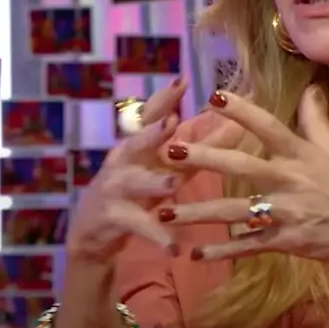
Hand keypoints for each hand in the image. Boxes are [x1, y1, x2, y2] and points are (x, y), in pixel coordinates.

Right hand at [65, 79, 241, 262]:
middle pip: (136, 143)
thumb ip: (199, 146)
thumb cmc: (139, 190)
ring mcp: (115, 190)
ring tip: (173, 183)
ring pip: (135, 184)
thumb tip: (236, 123)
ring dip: (154, 182)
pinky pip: (138, 227)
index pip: (150, 116)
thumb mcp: (167, 166)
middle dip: (152, 132)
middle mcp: (123, 161)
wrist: (92, 233)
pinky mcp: (113, 219)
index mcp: (138, 144)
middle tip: (171, 122)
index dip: (165, 98)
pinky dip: (157, 236)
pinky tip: (174, 248)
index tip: (183, 80)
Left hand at [158, 86, 328, 272]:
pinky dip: (222, 251)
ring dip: (198, 213)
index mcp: (304, 155)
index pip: (268, 126)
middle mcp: (292, 181)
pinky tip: (196, 253)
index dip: (241, 110)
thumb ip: (318, 123)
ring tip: (166, 212)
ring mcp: (288, 213)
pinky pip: (249, 245)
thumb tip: (311, 90)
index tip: (214, 96)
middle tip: (170, 153)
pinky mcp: (288, 242)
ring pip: (234, 212)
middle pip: (241, 166)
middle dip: (204, 159)